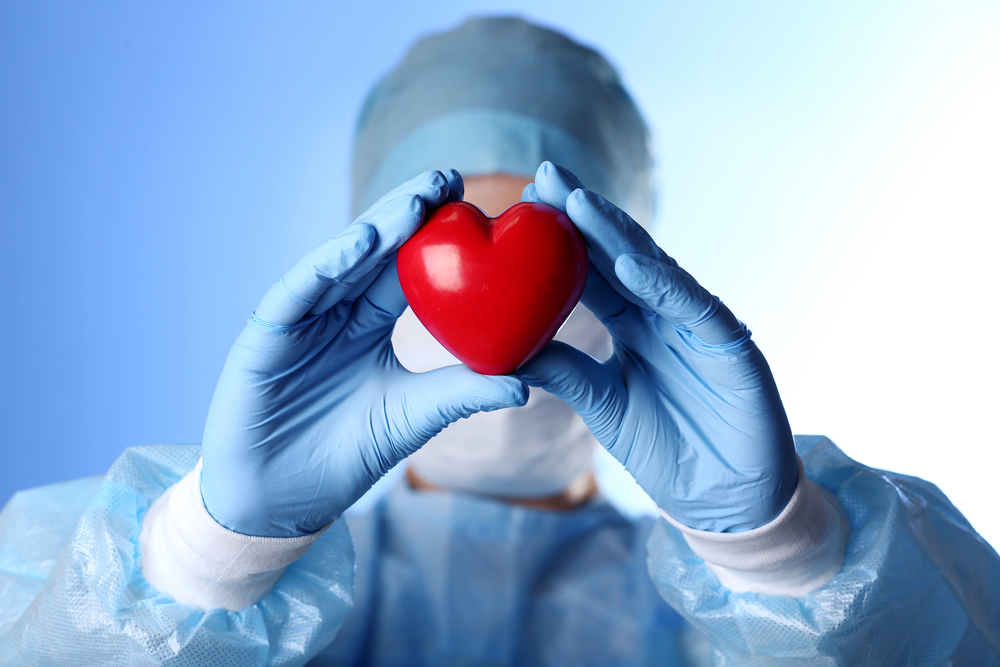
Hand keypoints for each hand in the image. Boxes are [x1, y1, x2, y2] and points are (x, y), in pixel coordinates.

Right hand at [200, 170, 528, 536]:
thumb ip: (463, 392)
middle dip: (411, 211)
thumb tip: (530, 381)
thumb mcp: (414, 417)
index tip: (482, 206)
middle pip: (376, 250)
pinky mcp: (265, 333)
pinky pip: (298, 291)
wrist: (281, 502)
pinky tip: (360, 245)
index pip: (408, 270)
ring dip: (376, 227)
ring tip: (416, 202)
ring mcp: (301, 318)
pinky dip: (327, 266)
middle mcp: (336, 311)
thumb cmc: (347, 457)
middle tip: (452, 179)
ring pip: (340, 260)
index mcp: (369, 323)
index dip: (439, 237)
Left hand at [518, 162, 796, 531]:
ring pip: (656, 269)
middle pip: (621, 254)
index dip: (558, 241)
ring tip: (578, 203)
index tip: (517, 206)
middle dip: (583, 215)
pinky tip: (632, 264)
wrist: (721, 501)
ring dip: (618, 234)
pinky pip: (695, 308)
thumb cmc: (665, 450)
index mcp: (633, 324)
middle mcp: (664, 314)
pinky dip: (665, 286)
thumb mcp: (602, 405)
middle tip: (542, 176)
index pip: (591, 272)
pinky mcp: (732, 344)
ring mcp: (698, 325)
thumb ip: (563, 370)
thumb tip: (502, 348)